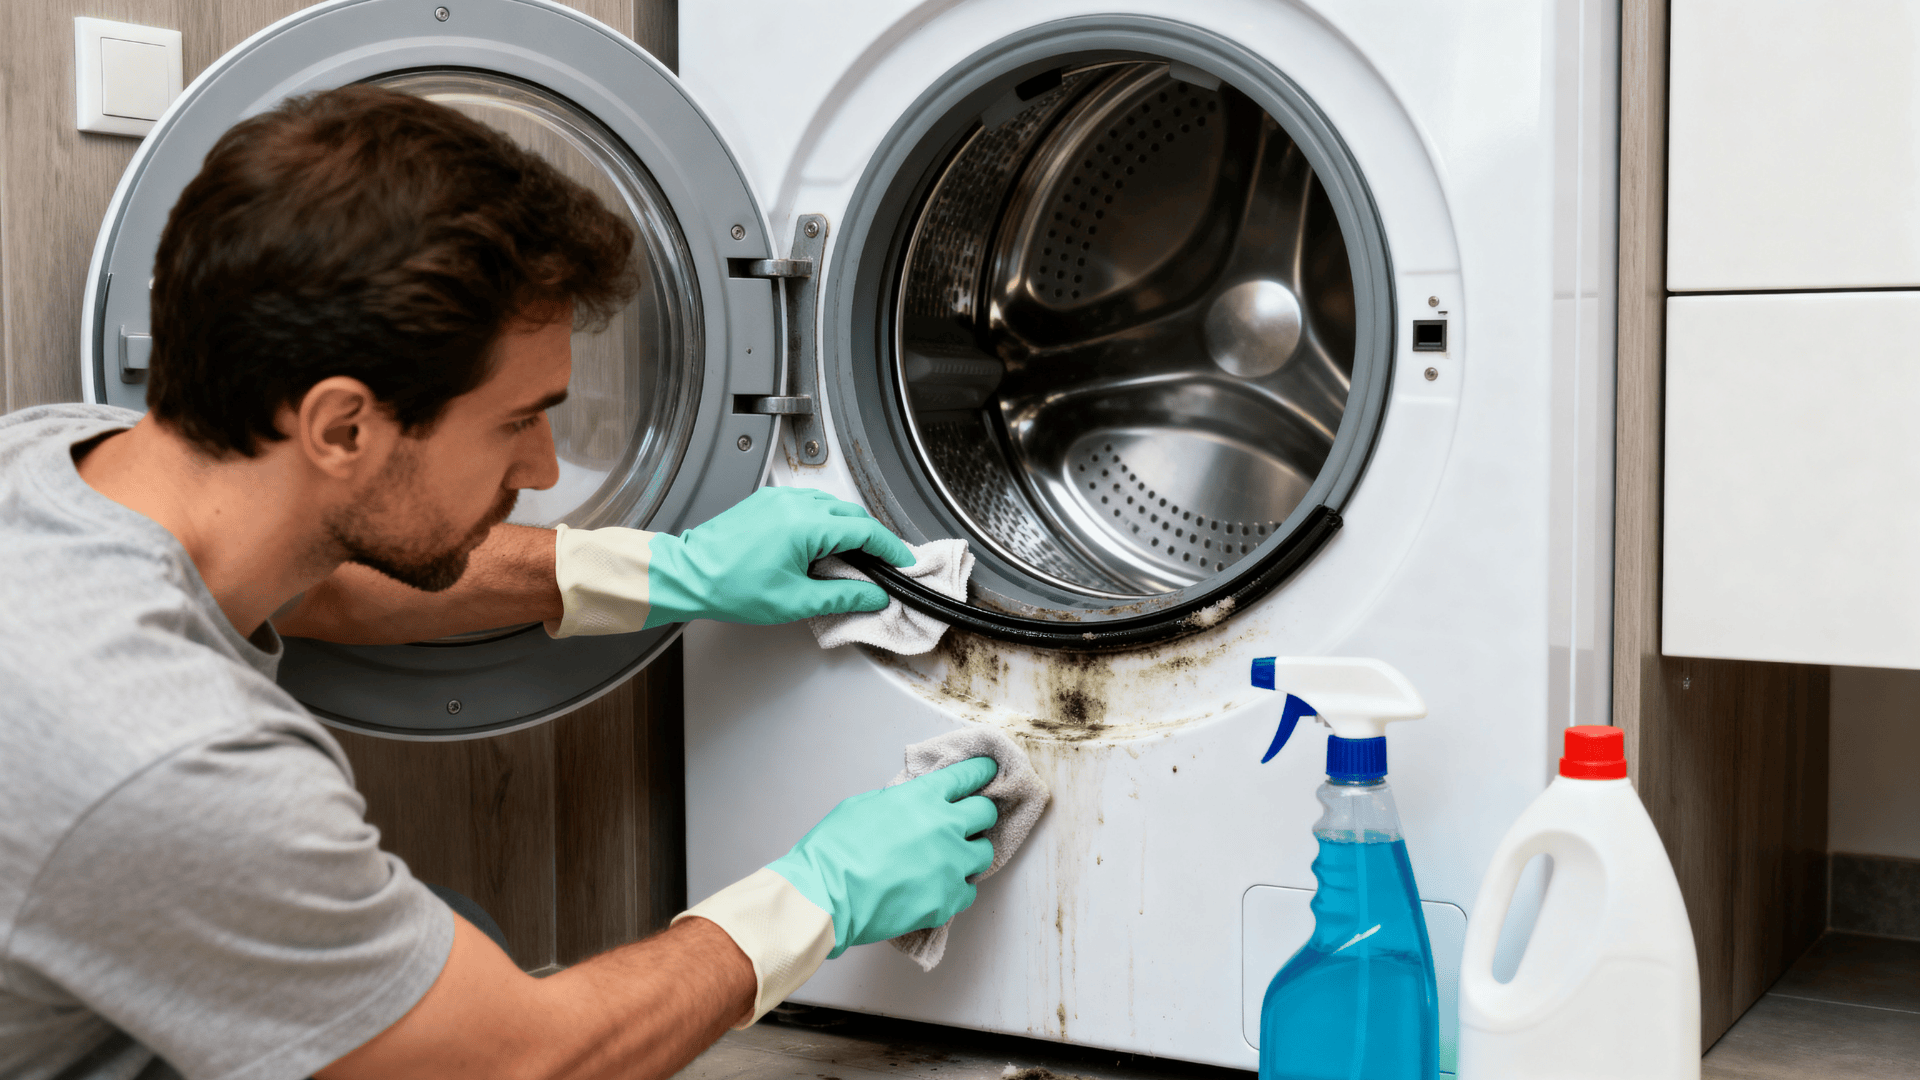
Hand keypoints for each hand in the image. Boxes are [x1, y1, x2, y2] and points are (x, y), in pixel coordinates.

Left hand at [645, 487, 914, 626]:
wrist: (689, 574)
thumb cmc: (732, 586)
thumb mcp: (796, 602)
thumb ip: (843, 597)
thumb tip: (874, 595)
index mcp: (808, 525)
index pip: (866, 531)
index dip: (891, 548)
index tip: (903, 563)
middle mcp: (796, 504)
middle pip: (853, 515)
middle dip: (874, 538)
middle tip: (884, 563)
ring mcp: (780, 498)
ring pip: (832, 506)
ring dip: (849, 528)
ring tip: (855, 557)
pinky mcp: (767, 501)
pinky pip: (809, 503)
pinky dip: (826, 520)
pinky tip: (823, 544)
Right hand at [769, 757, 997, 955]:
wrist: (825, 895)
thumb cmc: (834, 849)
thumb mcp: (864, 805)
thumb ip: (898, 802)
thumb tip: (910, 808)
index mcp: (923, 797)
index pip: (969, 776)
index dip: (981, 772)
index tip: (988, 771)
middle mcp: (945, 826)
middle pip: (986, 813)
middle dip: (979, 815)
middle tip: (968, 823)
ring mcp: (950, 864)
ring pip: (984, 854)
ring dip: (970, 854)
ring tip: (951, 861)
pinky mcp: (947, 899)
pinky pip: (968, 892)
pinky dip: (956, 890)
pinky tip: (938, 890)